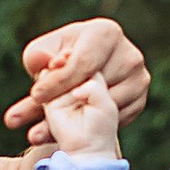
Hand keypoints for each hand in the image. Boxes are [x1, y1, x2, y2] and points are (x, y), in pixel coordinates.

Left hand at [8, 14, 148, 149]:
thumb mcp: (42, 51)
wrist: (84, 68)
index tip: (35, 96)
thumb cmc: (60, 56)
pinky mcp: (139, 101)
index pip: (83, 63)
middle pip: (93, 88)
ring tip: (37, 134)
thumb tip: (49, 64)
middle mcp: (129, 55)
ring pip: (102, 109)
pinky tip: (61, 135)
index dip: (58, 81)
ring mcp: (139, 80)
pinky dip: (86, 131)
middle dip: (58, 108)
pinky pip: (113, 122)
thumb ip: (39, 57)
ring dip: (68, 127)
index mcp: (106, 33)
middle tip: (30, 125)